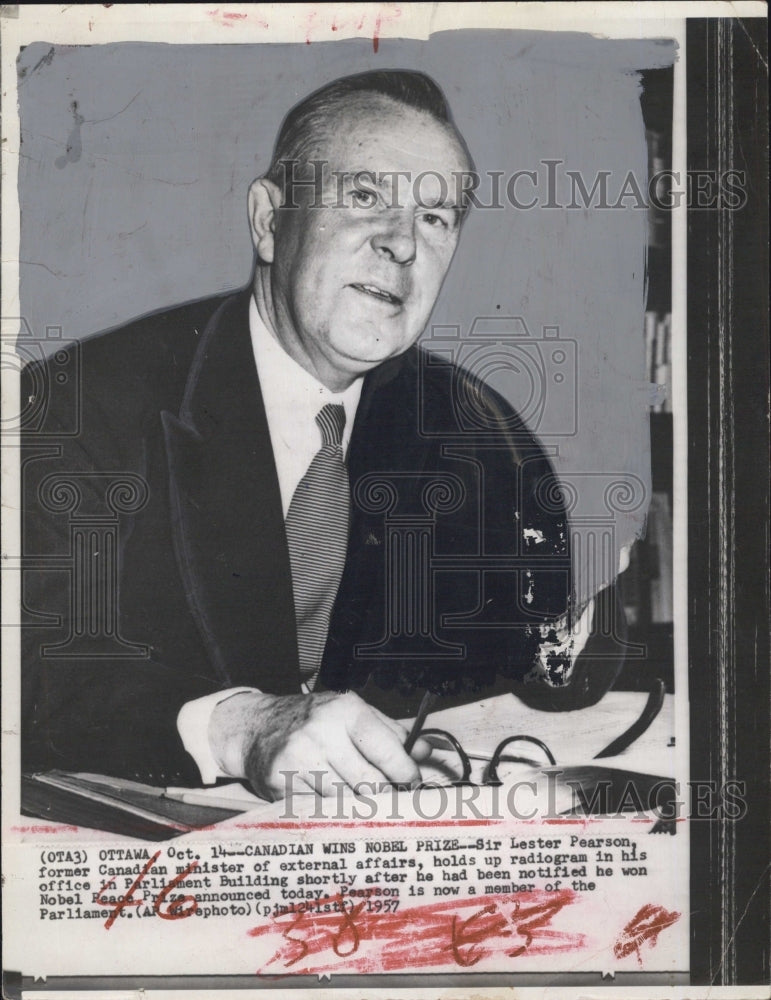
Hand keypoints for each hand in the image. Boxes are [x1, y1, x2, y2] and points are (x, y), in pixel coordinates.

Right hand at [209, 690, 430, 799]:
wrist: (258, 727)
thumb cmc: (314, 721)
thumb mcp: (353, 714)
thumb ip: (390, 733)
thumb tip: (425, 751)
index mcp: (346, 710)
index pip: (387, 750)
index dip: (406, 773)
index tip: (412, 784)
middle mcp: (322, 732)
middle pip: (370, 783)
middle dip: (383, 795)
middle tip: (387, 797)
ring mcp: (299, 758)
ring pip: (346, 801)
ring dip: (355, 805)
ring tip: (354, 796)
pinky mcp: (281, 783)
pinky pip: (319, 810)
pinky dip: (328, 810)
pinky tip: (325, 797)